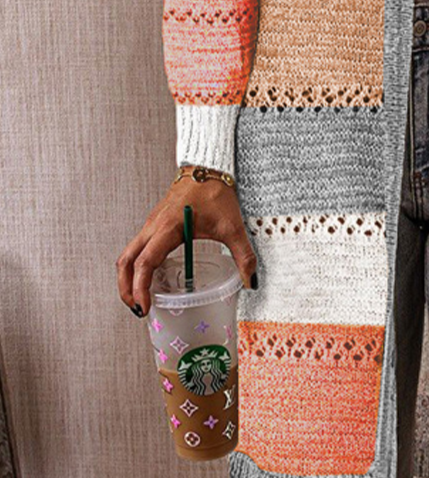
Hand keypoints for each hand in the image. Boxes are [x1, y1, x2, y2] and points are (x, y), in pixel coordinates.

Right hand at [116, 171, 257, 317]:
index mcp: (168, 227)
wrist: (206, 167)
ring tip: (140, 300)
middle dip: (126, 288)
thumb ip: (243, 256)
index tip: (144, 307)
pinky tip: (151, 280)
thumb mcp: (232, 226)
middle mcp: (153, 226)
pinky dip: (137, 266)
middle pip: (126, 261)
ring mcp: (151, 224)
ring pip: (128, 254)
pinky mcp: (154, 224)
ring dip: (128, 278)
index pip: (145, 262)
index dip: (140, 288)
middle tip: (137, 310)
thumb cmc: (215, 193)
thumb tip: (251, 281)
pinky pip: (137, 248)